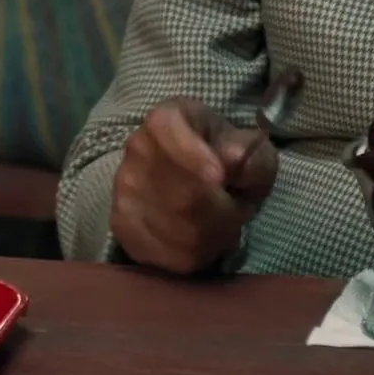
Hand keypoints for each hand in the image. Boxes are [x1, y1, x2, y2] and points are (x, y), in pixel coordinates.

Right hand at [108, 97, 278, 274]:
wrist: (187, 178)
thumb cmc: (224, 157)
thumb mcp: (249, 148)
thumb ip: (250, 152)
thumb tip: (234, 158)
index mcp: (166, 119)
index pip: (167, 130)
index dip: (192, 155)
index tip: (219, 176)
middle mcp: (136, 149)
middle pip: (180, 193)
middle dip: (221, 211)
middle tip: (237, 210)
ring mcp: (125, 189)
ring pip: (178, 230)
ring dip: (212, 236)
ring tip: (221, 224)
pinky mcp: (123, 225)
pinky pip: (167, 254)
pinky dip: (195, 255)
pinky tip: (203, 240)